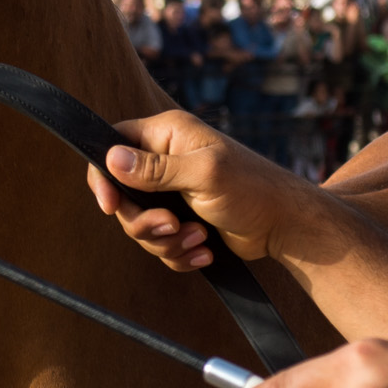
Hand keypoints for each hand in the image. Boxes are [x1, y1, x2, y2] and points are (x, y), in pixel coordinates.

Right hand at [86, 110, 294, 268]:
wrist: (284, 225)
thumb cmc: (252, 188)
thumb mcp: (204, 174)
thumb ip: (156, 168)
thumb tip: (111, 158)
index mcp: (167, 134)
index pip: (113, 144)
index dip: (103, 175)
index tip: (111, 205)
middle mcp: (166, 160)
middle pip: (123, 195)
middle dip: (144, 221)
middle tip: (171, 227)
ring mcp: (173, 192)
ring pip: (141, 224)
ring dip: (166, 241)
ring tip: (198, 239)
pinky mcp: (182, 219)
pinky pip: (161, 243)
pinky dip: (179, 253)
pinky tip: (204, 250)